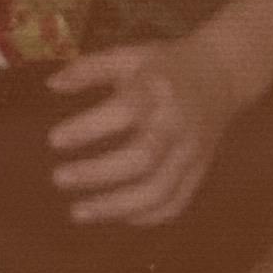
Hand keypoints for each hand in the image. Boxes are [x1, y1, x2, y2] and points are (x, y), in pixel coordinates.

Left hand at [45, 33, 240, 225]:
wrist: (222, 75)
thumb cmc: (164, 66)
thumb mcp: (128, 55)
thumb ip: (89, 68)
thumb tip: (51, 84)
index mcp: (157, 90)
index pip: (125, 111)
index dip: (89, 128)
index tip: (53, 139)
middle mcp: (177, 124)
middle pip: (142, 159)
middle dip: (97, 173)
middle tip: (58, 178)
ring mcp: (192, 153)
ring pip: (158, 191)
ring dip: (116, 207)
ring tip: (78, 212)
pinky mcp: (199, 172)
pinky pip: (175, 204)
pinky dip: (144, 217)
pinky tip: (114, 216)